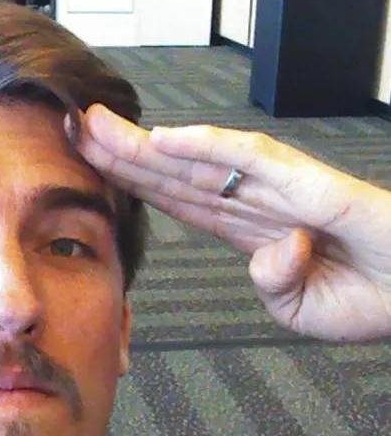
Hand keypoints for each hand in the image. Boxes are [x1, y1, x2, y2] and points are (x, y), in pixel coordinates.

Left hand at [69, 103, 390, 341]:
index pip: (178, 201)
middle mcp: (256, 202)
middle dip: (122, 154)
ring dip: (147, 144)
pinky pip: (254, 160)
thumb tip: (270, 252)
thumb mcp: (302, 308)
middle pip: (176, 173)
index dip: (134, 183)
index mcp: (249, 232)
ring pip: (201, 159)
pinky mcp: (310, 185)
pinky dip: (210, 147)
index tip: (93, 170)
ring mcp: (280, 190)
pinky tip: (165, 138)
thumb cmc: (372, 296)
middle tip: (75, 132)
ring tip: (98, 126)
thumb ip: (273, 285)